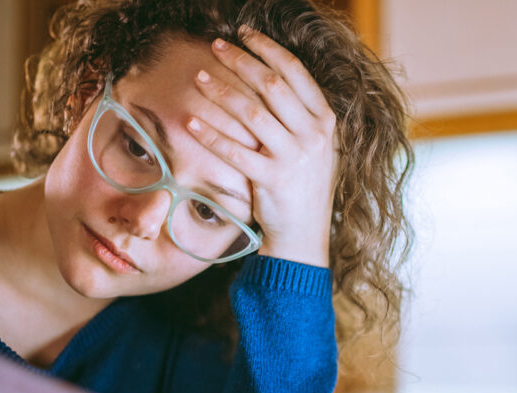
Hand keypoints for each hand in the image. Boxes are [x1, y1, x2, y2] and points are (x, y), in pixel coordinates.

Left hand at [189, 27, 337, 267]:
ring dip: (222, 91)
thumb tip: (270, 76)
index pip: (295, 72)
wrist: (305, 235)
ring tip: (200, 77)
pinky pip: (236, 151)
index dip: (267, 48)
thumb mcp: (316, 147)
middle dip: (241, 61)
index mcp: (325, 121)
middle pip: (272, 85)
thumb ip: (300, 115)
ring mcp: (295, 158)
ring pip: (252, 113)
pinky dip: (211, 135)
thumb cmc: (303, 187)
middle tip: (216, 46)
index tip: (244, 34)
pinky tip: (191, 122)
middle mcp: (314, 135)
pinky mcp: (273, 180)